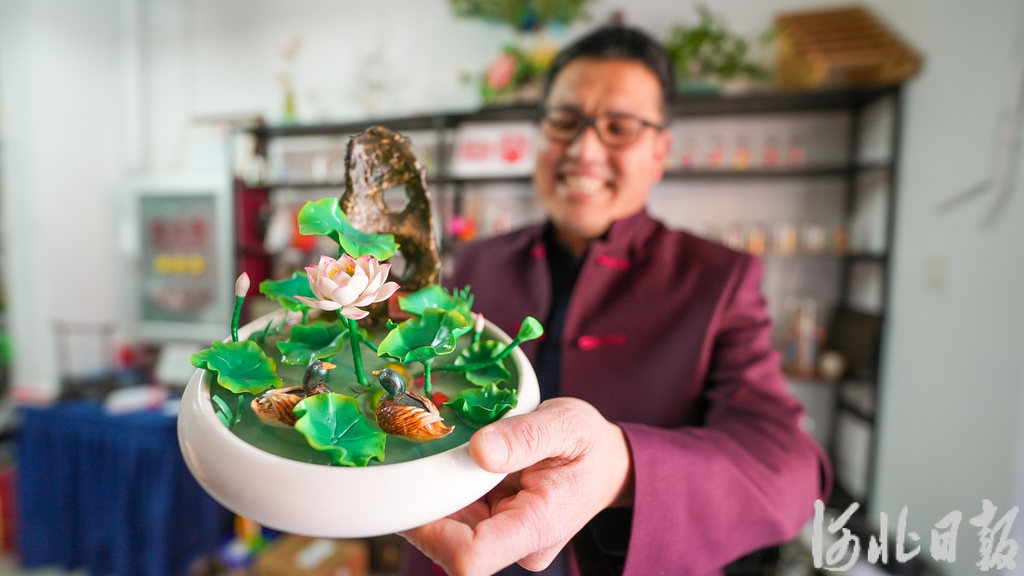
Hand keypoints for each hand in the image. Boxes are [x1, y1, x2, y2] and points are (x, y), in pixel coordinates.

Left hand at [400, 397, 632, 575]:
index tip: (418, 488)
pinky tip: (458, 466)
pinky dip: (447, 493)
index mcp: (539, 526)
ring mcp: (505, 543)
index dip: (431, 532)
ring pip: (448, 532)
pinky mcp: (494, 532)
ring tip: (450, 455)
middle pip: (450, 545)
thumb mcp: (566, 423)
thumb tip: (479, 450)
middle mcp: (518, 546)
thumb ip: (526, 436)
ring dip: (437, 497)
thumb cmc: (589, 444)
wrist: (605, 464)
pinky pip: (456, 520)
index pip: (471, 557)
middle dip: (429, 505)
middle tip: (426, 455)